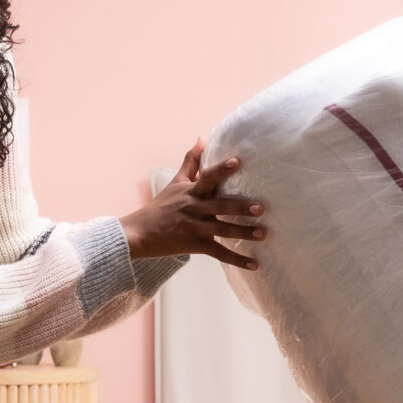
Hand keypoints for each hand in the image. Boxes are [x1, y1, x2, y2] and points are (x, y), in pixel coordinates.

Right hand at [121, 140, 265, 269]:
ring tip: (263, 233)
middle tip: (261, 208)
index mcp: (192, 191)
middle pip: (220, 206)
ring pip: (223, 231)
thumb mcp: (176, 182)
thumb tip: (203, 137)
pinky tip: (255, 264)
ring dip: (244, 233)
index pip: (207, 177)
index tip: (237, 162)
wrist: (140, 233)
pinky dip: (237, 260)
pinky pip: (219, 253)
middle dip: (240, 207)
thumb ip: (191, 161)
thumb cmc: (161, 206)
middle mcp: (195, 208)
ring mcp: (196, 228)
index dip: (222, 169)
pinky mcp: (196, 245)